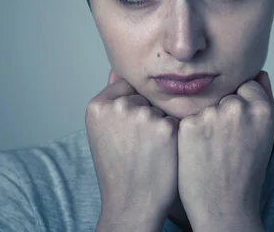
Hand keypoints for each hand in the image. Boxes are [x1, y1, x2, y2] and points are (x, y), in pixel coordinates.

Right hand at [86, 70, 179, 229]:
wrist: (131, 203)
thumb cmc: (118, 168)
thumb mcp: (102, 131)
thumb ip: (111, 98)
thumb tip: (118, 69)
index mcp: (98, 105)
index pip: (126, 87)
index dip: (131, 109)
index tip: (126, 133)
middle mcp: (118, 106)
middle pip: (144, 97)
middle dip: (146, 116)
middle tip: (136, 146)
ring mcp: (142, 115)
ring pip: (161, 108)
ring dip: (160, 125)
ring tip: (148, 151)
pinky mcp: (166, 127)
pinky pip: (175, 120)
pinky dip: (173, 136)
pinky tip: (162, 154)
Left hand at [177, 71, 273, 228]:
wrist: (224, 208)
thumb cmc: (245, 172)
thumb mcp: (264, 135)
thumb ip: (263, 99)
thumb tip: (260, 71)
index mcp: (262, 110)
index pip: (245, 85)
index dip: (240, 107)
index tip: (240, 130)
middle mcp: (238, 108)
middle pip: (224, 94)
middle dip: (221, 113)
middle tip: (225, 144)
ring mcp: (212, 116)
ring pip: (204, 105)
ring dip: (205, 121)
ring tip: (212, 150)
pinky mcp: (188, 126)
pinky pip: (187, 117)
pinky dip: (189, 132)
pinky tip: (197, 152)